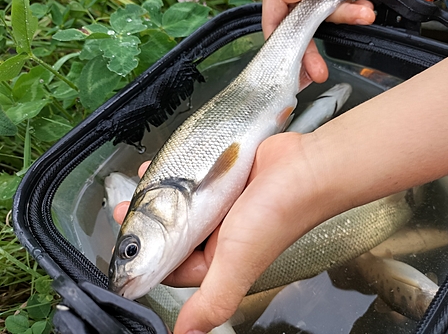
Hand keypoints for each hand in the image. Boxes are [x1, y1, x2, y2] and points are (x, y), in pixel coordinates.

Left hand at [114, 132, 342, 332]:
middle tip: (124, 206)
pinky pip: (195, 178)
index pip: (172, 267)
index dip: (146, 256)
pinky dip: (177, 172)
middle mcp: (220, 235)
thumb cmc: (274, 217)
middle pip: (173, 233)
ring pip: (181, 204)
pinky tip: (165, 165)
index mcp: (219, 261)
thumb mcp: (237, 263)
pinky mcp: (227, 179)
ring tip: (139, 182)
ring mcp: (223, 205)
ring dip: (158, 195)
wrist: (304, 169)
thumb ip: (211, 301)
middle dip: (147, 222)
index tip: (124, 236)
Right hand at [263, 0, 375, 85]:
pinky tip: (367, 9)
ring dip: (346, 19)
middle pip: (298, 30)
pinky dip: (357, 11)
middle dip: (309, 52)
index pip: (274, 21)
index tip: (290, 67)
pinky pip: (344, 8)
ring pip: (326, 18)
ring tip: (365, 14)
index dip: (281, 46)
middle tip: (317, 73)